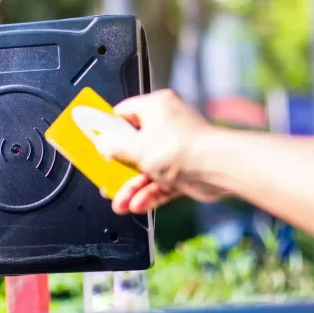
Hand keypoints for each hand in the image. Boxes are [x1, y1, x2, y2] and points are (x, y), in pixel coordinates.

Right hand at [95, 89, 226, 213]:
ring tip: (120, 203)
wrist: (217, 168)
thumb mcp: (137, 147)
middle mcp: (168, 124)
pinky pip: (162, 181)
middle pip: (135, 145)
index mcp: (156, 107)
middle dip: (120, 167)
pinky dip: (150, 193)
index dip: (109, 128)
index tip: (96, 141)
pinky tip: (138, 204)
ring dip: (133, 187)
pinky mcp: (186, 170)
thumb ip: (115, 147)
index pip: (125, 113)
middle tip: (106, 178)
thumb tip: (102, 143)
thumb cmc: (180, 148)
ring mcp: (177, 148)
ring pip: (148, 168)